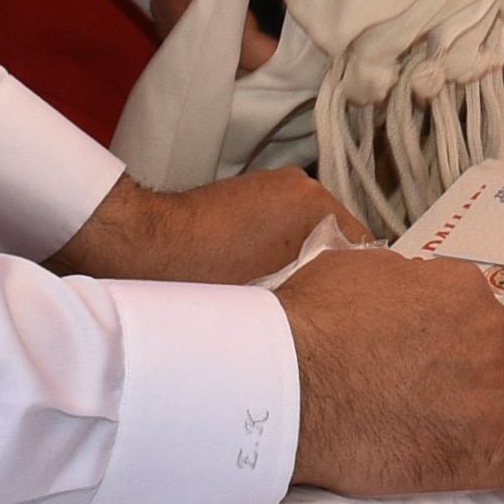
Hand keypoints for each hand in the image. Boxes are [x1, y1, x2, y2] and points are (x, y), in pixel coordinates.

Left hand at [45, 167, 347, 284]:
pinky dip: (281, 250)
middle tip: (327, 313)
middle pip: (336, 239)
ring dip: (305, 263)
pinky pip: (282, 226)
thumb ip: (314, 294)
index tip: (356, 317)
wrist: (140, 248)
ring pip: (308, 235)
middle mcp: (299, 186)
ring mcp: (271, 185)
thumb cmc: (202, 275)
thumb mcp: (271, 298)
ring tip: (296, 301)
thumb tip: (337, 314)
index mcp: (313, 204)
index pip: (363, 248)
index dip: (361, 286)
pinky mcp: (247, 193)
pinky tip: (267, 282)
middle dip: (333, 273)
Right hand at [281, 248, 503, 503]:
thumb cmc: (306, 327)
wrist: (291, 384)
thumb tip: (391, 281)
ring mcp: (499, 395)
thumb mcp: (351, 269)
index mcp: (459, 291)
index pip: (498, 311)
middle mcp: (492, 336)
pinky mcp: (492, 452)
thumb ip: (388, 275)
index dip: (500, 338)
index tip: (491, 360)